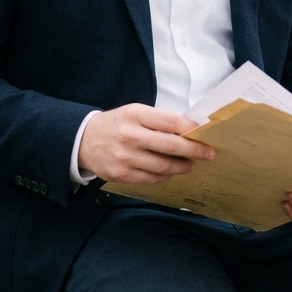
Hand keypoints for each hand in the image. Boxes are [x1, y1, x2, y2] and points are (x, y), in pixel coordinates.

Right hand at [79, 104, 213, 183]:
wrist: (84, 140)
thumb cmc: (117, 124)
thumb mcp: (135, 113)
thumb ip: (159, 120)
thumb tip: (189, 130)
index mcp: (135, 115)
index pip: (170, 122)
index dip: (191, 129)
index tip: (204, 133)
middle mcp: (130, 135)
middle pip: (170, 145)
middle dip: (194, 150)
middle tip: (208, 153)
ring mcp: (125, 157)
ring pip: (163, 165)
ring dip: (182, 166)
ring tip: (191, 164)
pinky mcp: (121, 174)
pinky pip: (151, 178)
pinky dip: (165, 175)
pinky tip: (171, 171)